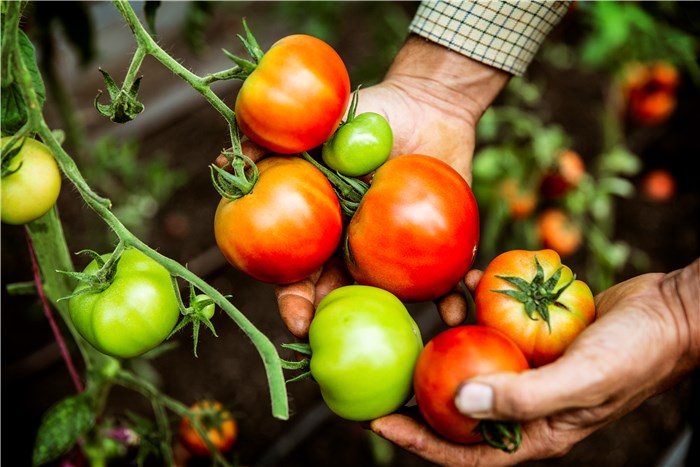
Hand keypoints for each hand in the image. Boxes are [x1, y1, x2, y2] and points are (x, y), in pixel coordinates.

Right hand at [274, 35, 509, 337]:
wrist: (429, 104)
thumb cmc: (372, 114)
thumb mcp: (320, 123)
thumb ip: (276, 141)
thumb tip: (227, 158)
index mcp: (325, 228)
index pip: (299, 273)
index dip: (294, 301)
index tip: (298, 321)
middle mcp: (357, 247)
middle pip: (341, 298)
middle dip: (338, 326)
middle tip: (344, 344)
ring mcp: (396, 251)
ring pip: (389, 298)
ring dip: (396, 320)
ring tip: (405, 330)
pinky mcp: (436, 247)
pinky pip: (442, 278)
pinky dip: (450, 297)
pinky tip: (456, 308)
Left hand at [370, 258, 699, 465]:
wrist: (672, 311)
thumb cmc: (637, 353)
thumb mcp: (582, 380)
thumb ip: (522, 397)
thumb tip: (459, 402)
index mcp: (536, 430)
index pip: (466, 449)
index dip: (419, 440)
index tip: (377, 421)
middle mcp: (527, 402)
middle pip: (461, 403)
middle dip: (422, 385)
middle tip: (388, 363)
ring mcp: (530, 366)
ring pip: (475, 355)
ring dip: (454, 329)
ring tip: (445, 302)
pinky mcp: (535, 335)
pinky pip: (495, 321)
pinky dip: (481, 301)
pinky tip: (473, 280)